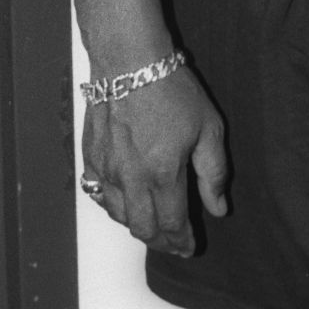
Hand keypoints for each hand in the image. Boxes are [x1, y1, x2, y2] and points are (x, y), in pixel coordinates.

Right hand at [81, 66, 228, 255]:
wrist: (130, 61)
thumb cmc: (173, 90)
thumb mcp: (208, 127)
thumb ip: (213, 173)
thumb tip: (217, 209)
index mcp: (163, 174)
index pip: (172, 225)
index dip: (182, 241)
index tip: (191, 247)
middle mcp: (131, 179)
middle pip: (143, 229)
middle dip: (161, 242)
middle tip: (174, 243)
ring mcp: (107, 170)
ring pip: (120, 216)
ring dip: (138, 227)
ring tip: (154, 226)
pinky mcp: (91, 158)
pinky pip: (100, 195)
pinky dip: (114, 207)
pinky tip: (126, 203)